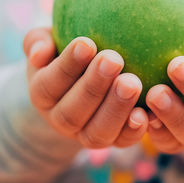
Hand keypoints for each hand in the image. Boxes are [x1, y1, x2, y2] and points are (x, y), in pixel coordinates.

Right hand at [23, 28, 147, 148]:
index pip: (49, 84)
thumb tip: (39, 54)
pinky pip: (122, 141)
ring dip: (115, 108)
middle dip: (93, 86)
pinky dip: (134, 129)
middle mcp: (61, 120)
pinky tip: (146, 111)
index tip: (86, 43)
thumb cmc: (65, 51)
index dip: (67, 66)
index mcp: (42, 94)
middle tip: (113, 59)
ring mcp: (86, 134)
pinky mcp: (113, 140)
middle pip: (72, 112)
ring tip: (132, 82)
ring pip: (97, 131)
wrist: (79, 83)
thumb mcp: (47, 41)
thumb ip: (37, 41)